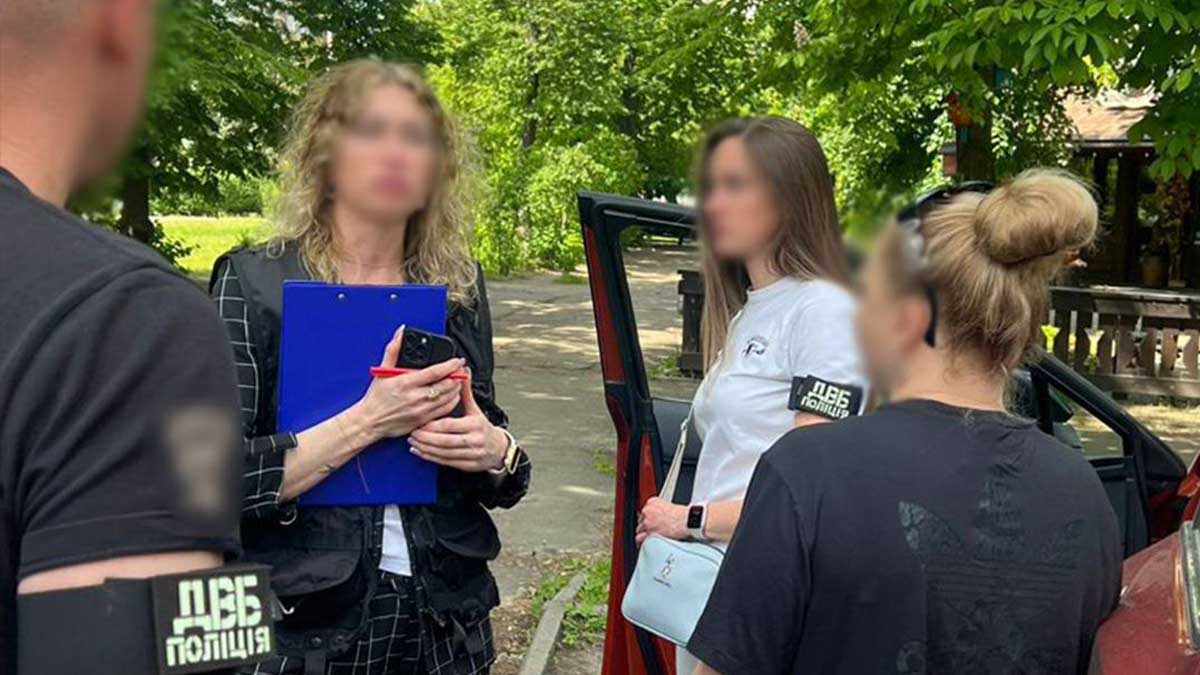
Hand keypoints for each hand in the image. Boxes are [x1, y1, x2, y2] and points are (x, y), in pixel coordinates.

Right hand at [350, 326, 464, 441]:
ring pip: (448, 398)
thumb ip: (393, 350)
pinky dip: (452, 402)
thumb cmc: (376, 398)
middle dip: (457, 376)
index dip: (450, 365)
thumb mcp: (383, 371)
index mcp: (406, 383)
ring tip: (458, 381)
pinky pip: (444, 411)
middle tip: (461, 370)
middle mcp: (415, 397)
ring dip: (457, 388)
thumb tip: (401, 333)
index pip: (435, 372)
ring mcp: (420, 410)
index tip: (457, 360)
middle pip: (446, 385)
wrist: (370, 421)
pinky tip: (452, 396)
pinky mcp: (423, 420)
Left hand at [409, 373, 508, 472]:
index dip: (433, 425)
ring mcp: (471, 455)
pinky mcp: (467, 466)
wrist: (498, 449)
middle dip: (426, 438)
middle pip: (445, 440)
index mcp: (475, 424)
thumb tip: (462, 371)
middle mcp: (474, 440)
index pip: (449, 425)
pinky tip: (420, 451)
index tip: (420, 422)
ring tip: (412, 441)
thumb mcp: (475, 409)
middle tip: (412, 432)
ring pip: (443, 453)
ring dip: (425, 448)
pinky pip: (445, 462)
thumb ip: (465, 391)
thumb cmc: (483, 427)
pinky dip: (430, 457)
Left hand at [636, 497, 687, 544]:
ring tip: (652, 537)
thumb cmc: (683, 515)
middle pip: (641, 520)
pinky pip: (640, 538)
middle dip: (646, 526)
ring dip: (645, 533)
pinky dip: (643, 540)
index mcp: (652, 502)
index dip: (647, 518)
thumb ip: (660, 510)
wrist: (687, 521)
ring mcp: (647, 521)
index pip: (644, 511)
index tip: (651, 522)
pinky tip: (646, 542)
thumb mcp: (670, 506)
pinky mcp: (649, 532)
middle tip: (653, 530)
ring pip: (639, 529)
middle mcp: (648, 510)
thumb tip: (658, 519)